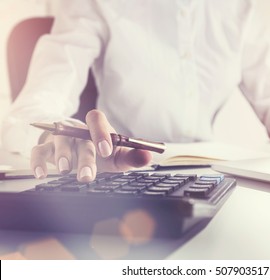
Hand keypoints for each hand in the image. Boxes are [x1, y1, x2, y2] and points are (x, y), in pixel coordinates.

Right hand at [30, 109, 151, 181]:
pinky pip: (38, 152)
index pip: (96, 119)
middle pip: (79, 137)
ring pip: (58, 142)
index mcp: (96, 128)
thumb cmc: (101, 155)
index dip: (100, 132)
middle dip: (84, 157)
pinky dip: (38, 162)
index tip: (106, 150)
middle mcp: (77, 130)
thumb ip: (133, 157)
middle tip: (86, 176)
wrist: (79, 155)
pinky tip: (42, 174)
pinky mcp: (45, 148)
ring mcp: (60, 138)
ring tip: (64, 170)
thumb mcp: (118, 156)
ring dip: (61, 156)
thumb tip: (148, 157)